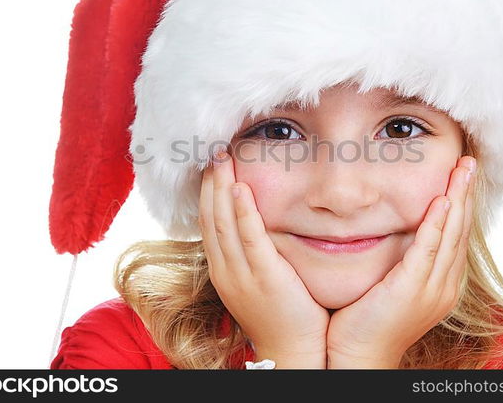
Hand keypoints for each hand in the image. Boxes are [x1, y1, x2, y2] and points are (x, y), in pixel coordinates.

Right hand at [199, 150, 328, 367]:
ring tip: (223, 158)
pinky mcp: (264, 277)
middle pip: (210, 216)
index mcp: (223, 268)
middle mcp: (225, 269)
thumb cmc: (283, 313)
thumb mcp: (259, 278)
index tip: (212, 166)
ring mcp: (241, 274)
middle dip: (210, 182)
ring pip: (223, 223)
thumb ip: (255, 250)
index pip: (208, 222)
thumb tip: (259, 220)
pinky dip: (243, 212)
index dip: (208, 191)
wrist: (294, 351)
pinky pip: (249, 239)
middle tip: (214, 151)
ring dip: (221, 188)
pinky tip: (242, 189)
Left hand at [326, 156, 476, 367]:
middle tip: (469, 161)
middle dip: (466, 193)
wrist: (357, 356)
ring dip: (458, 198)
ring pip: (451, 234)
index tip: (462, 174)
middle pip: (461, 229)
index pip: (456, 234)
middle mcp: (444, 285)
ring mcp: (431, 289)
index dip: (462, 202)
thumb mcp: (391, 284)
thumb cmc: (367, 320)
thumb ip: (400, 258)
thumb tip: (394, 227)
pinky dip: (438, 224)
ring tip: (463, 169)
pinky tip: (443, 201)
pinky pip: (428, 251)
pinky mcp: (411, 290)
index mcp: (441, 283)